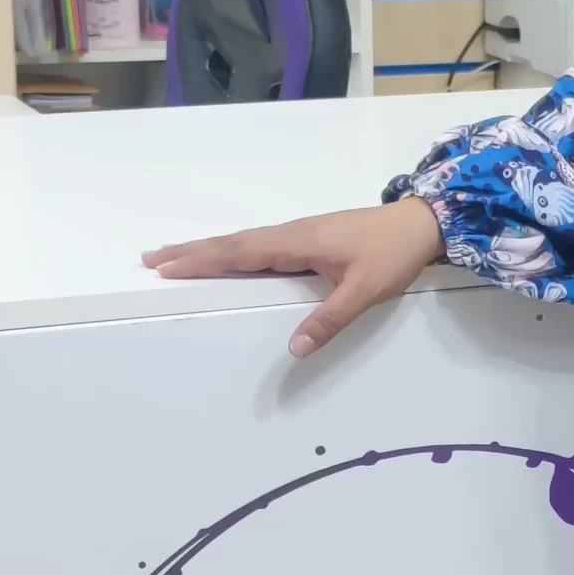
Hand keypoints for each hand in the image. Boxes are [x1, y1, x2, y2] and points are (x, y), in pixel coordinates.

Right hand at [142, 202, 445, 357]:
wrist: (421, 224)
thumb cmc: (393, 253)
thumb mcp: (363, 291)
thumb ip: (329, 320)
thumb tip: (294, 350)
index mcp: (298, 242)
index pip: (240, 252)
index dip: (202, 259)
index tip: (167, 264)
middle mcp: (293, 234)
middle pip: (233, 244)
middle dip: (192, 252)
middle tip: (152, 258)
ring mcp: (301, 235)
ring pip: (245, 242)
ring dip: (210, 249)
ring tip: (177, 257)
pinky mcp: (310, 239)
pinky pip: (262, 245)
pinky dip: (235, 250)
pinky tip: (230, 257)